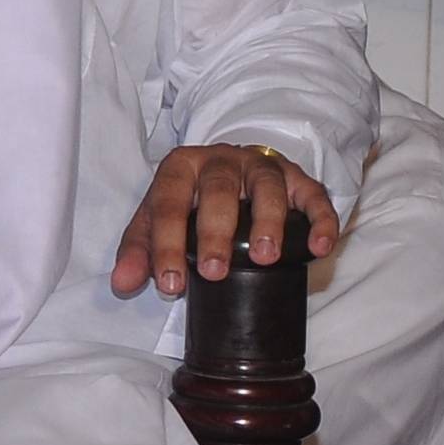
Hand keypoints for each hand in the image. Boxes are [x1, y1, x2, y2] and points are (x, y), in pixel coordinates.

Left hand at [110, 141, 339, 299]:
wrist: (231, 167)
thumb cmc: (189, 199)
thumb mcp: (156, 219)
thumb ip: (138, 249)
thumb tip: (122, 283)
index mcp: (180, 167)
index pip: (168, 204)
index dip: (167, 244)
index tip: (171, 284)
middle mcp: (221, 160)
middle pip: (218, 190)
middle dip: (216, 232)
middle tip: (216, 272)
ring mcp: (262, 165)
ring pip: (267, 185)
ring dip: (268, 221)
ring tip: (266, 257)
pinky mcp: (298, 177)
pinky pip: (314, 194)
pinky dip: (320, 219)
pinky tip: (319, 247)